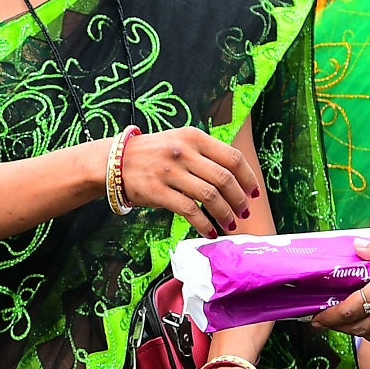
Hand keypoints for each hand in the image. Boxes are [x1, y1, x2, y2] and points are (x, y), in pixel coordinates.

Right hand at [118, 127, 261, 239]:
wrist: (115, 161)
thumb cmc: (154, 154)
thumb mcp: (180, 141)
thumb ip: (206, 153)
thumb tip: (236, 178)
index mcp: (194, 137)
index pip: (232, 157)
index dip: (248, 177)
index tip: (254, 193)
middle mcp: (183, 152)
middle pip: (224, 179)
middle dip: (239, 199)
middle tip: (243, 212)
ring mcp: (170, 171)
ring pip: (209, 196)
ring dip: (224, 214)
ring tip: (229, 224)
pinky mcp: (158, 191)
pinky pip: (189, 210)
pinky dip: (203, 224)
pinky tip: (209, 231)